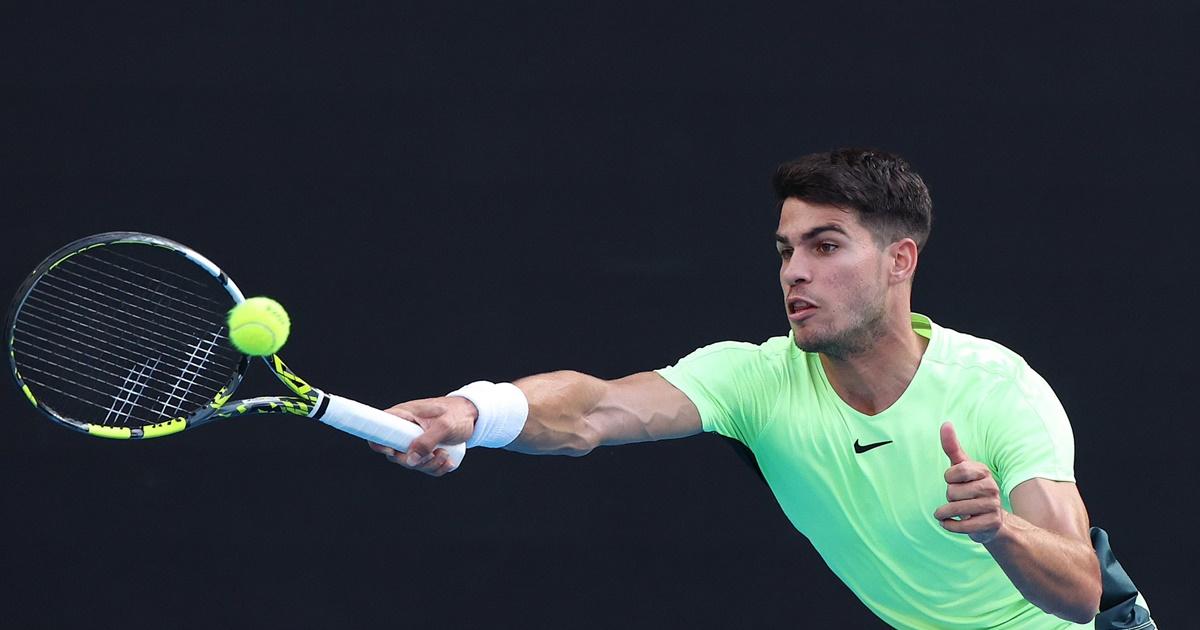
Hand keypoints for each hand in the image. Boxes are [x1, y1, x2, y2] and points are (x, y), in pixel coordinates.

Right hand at [366, 396, 477, 476]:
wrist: (473, 416)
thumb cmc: (457, 414)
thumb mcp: (444, 426)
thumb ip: (427, 441)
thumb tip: (410, 459)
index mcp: (403, 415)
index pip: (378, 429)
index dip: (379, 443)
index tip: (393, 452)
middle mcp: (404, 429)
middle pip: (395, 454)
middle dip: (415, 461)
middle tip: (435, 454)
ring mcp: (413, 441)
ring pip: (410, 463)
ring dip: (429, 465)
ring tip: (446, 455)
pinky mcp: (423, 450)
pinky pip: (423, 466)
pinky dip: (435, 468)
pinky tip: (448, 462)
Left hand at [934, 421, 1005, 543]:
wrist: (990, 518)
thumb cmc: (969, 488)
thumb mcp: (960, 467)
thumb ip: (951, 447)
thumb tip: (945, 423)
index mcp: (983, 471)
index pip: (955, 472)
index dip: (949, 478)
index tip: (954, 481)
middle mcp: (991, 487)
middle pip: (953, 492)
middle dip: (949, 497)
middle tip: (958, 499)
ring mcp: (992, 506)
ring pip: (956, 509)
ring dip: (945, 512)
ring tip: (949, 511)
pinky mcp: (990, 524)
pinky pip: (962, 526)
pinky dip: (949, 525)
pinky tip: (948, 523)